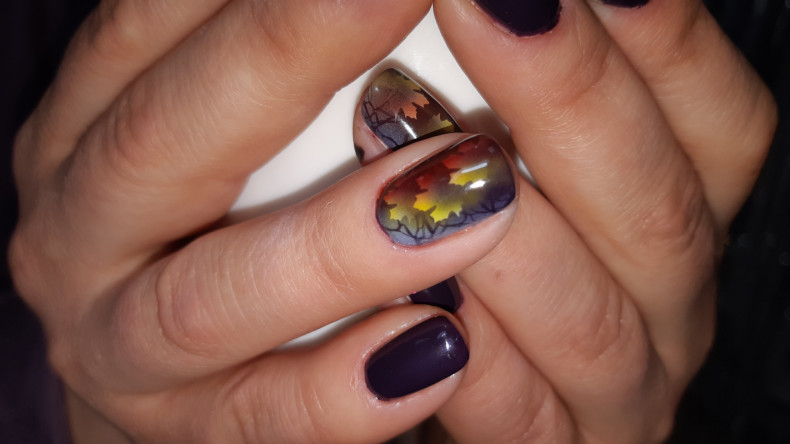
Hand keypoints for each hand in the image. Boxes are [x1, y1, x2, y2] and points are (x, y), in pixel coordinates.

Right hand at [10, 1, 520, 441]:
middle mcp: (85, 224)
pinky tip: (440, 350)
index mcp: (94, 122)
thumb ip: (275, 66)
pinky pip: (257, 422)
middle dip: (287, 58)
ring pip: (206, 300)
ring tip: (474, 195)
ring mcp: (117, 340)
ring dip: (337, 250)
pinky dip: (343, 393)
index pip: (157, 25)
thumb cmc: (211, 216)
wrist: (166, 361)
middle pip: (166, 138)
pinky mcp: (176, 430)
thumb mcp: (228, 125)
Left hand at [352, 0, 776, 440]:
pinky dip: (468, 360)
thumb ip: (541, 86)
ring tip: (400, 135)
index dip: (664, 40)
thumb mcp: (533, 150)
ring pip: (591, 321)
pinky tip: (409, 296)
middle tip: (489, 4)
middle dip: (568, 99)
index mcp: (680, 209)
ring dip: (504, 235)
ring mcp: (619, 385)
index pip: (713, 120)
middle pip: (655, 207)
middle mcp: (666, 296)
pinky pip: (518, 417)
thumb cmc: (492, 244)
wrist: (465, 375)